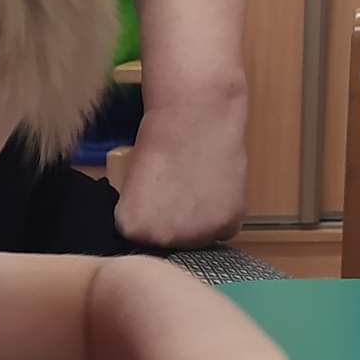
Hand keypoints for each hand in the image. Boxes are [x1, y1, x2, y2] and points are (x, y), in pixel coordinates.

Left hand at [115, 104, 246, 250]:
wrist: (194, 116)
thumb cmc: (160, 141)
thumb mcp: (134, 185)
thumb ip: (143, 216)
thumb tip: (154, 233)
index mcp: (132, 228)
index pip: (141, 237)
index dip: (150, 217)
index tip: (155, 196)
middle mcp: (162, 238)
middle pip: (170, 243)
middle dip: (175, 224)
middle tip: (180, 191)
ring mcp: (196, 235)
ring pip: (199, 239)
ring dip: (200, 223)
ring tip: (199, 188)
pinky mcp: (226, 225)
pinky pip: (224, 231)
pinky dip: (223, 215)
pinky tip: (216, 189)